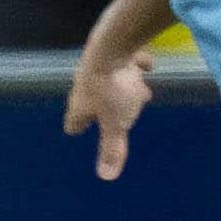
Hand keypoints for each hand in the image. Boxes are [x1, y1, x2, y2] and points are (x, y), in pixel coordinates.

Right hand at [64, 49, 154, 179]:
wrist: (114, 45)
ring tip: (140, 91)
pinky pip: (124, 60)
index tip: (83, 132)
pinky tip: (146, 65)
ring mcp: (97, 65)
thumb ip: (113, 148)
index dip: (79, 128)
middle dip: (106, 109)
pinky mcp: (113, 48)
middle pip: (91, 102)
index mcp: (80, 106)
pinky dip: (134, 64)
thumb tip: (106, 176)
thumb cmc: (112, 89)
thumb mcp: (117, 125)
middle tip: (123, 116)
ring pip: (107, 80)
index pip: (73, 123)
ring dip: (121, 87)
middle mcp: (84, 85)